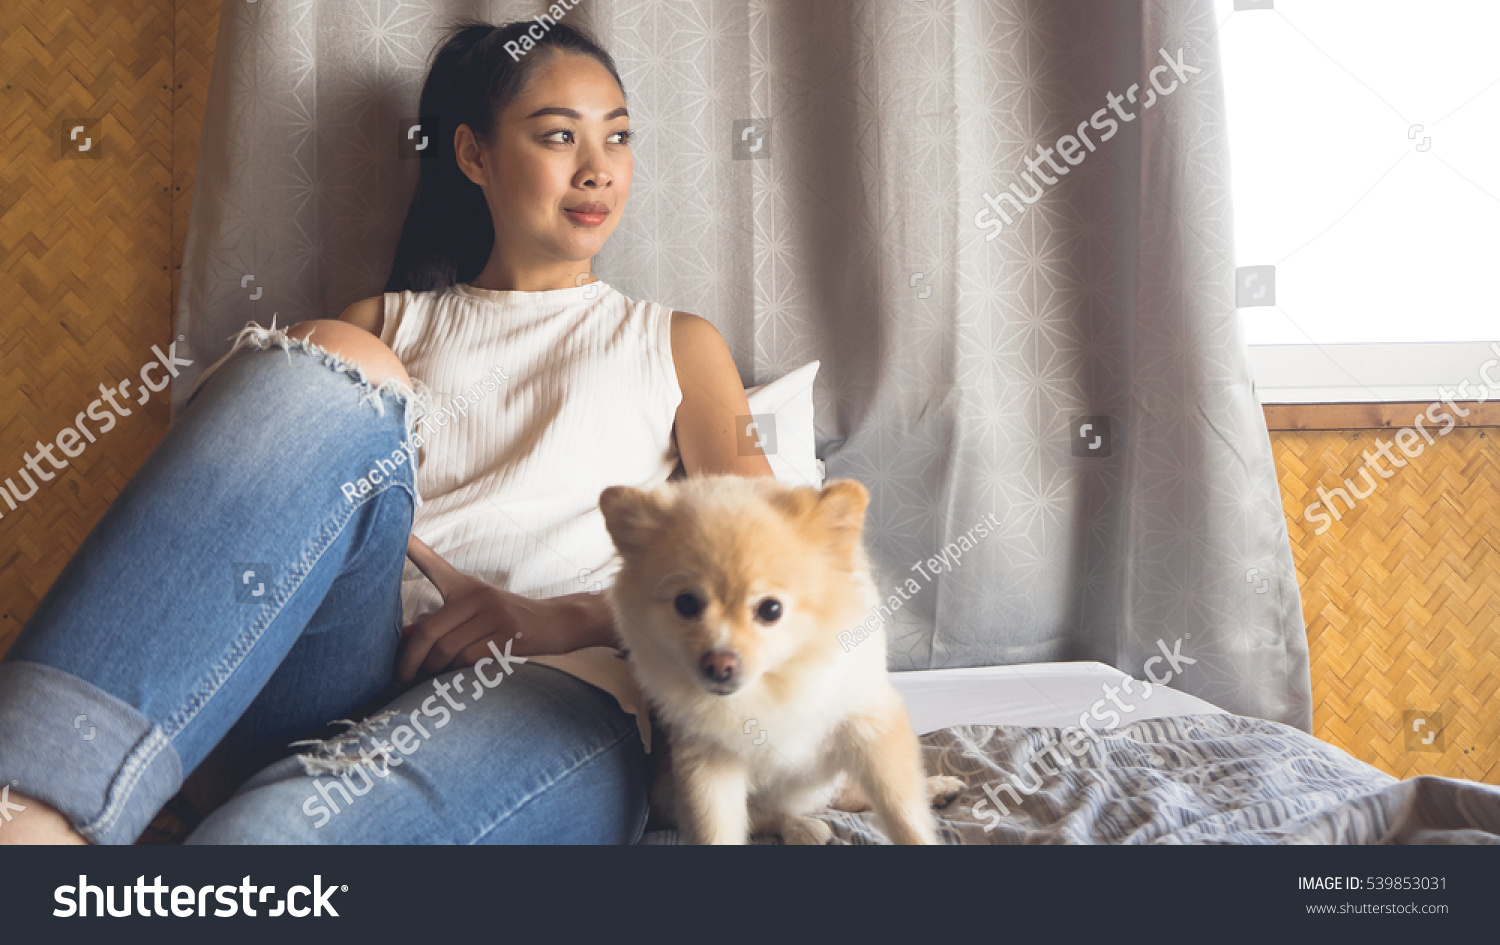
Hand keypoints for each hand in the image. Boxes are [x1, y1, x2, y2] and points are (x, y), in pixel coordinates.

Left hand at [397, 534, 576, 685]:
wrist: (557, 623)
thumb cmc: (507, 621)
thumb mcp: (474, 614)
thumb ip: (439, 623)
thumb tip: (402, 638)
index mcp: (466, 587)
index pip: (435, 567)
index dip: (415, 550)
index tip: (399, 534)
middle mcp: (478, 596)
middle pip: (429, 630)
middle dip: (408, 660)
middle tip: (397, 678)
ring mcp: (495, 614)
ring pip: (446, 649)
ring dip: (431, 672)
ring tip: (424, 682)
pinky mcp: (509, 636)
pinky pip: (468, 659)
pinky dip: (454, 674)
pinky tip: (452, 679)